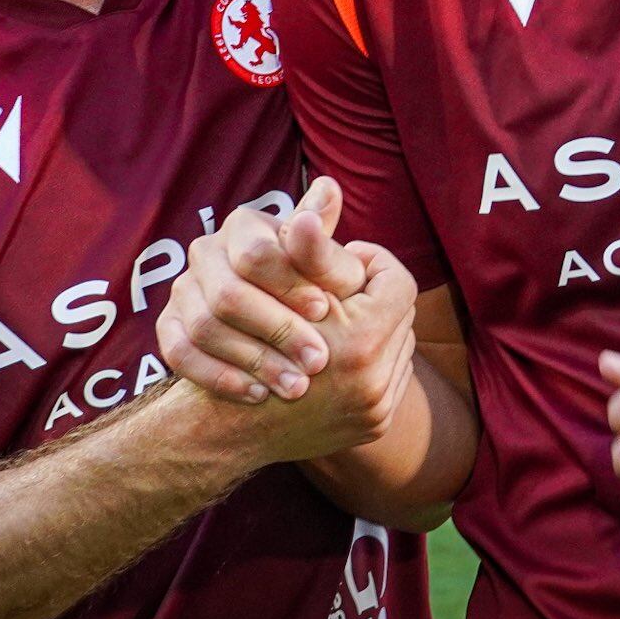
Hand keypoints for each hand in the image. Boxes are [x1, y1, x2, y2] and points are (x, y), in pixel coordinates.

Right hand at [159, 178, 370, 403]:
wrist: (277, 333)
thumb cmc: (313, 291)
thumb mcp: (329, 271)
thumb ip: (325, 247)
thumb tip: (328, 190)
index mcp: (245, 225)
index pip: (257, 251)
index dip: (290, 282)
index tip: (325, 310)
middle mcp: (206, 252)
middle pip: (229, 293)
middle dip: (277, 330)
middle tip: (318, 360)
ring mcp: (182, 290)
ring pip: (205, 327)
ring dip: (254, 360)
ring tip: (295, 386)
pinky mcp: (169, 327)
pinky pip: (180, 354)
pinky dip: (219, 377)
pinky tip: (257, 394)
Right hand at [219, 241, 419, 467]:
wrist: (218, 428)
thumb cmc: (236, 336)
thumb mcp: (272, 278)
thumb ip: (310, 244)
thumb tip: (328, 187)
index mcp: (357, 339)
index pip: (394, 278)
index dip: (363, 263)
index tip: (337, 268)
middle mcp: (371, 380)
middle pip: (400, 313)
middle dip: (369, 299)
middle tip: (339, 298)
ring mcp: (374, 410)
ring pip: (401, 347)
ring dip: (373, 333)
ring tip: (340, 329)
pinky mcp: (370, 431)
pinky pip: (394, 383)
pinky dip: (369, 367)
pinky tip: (340, 362)